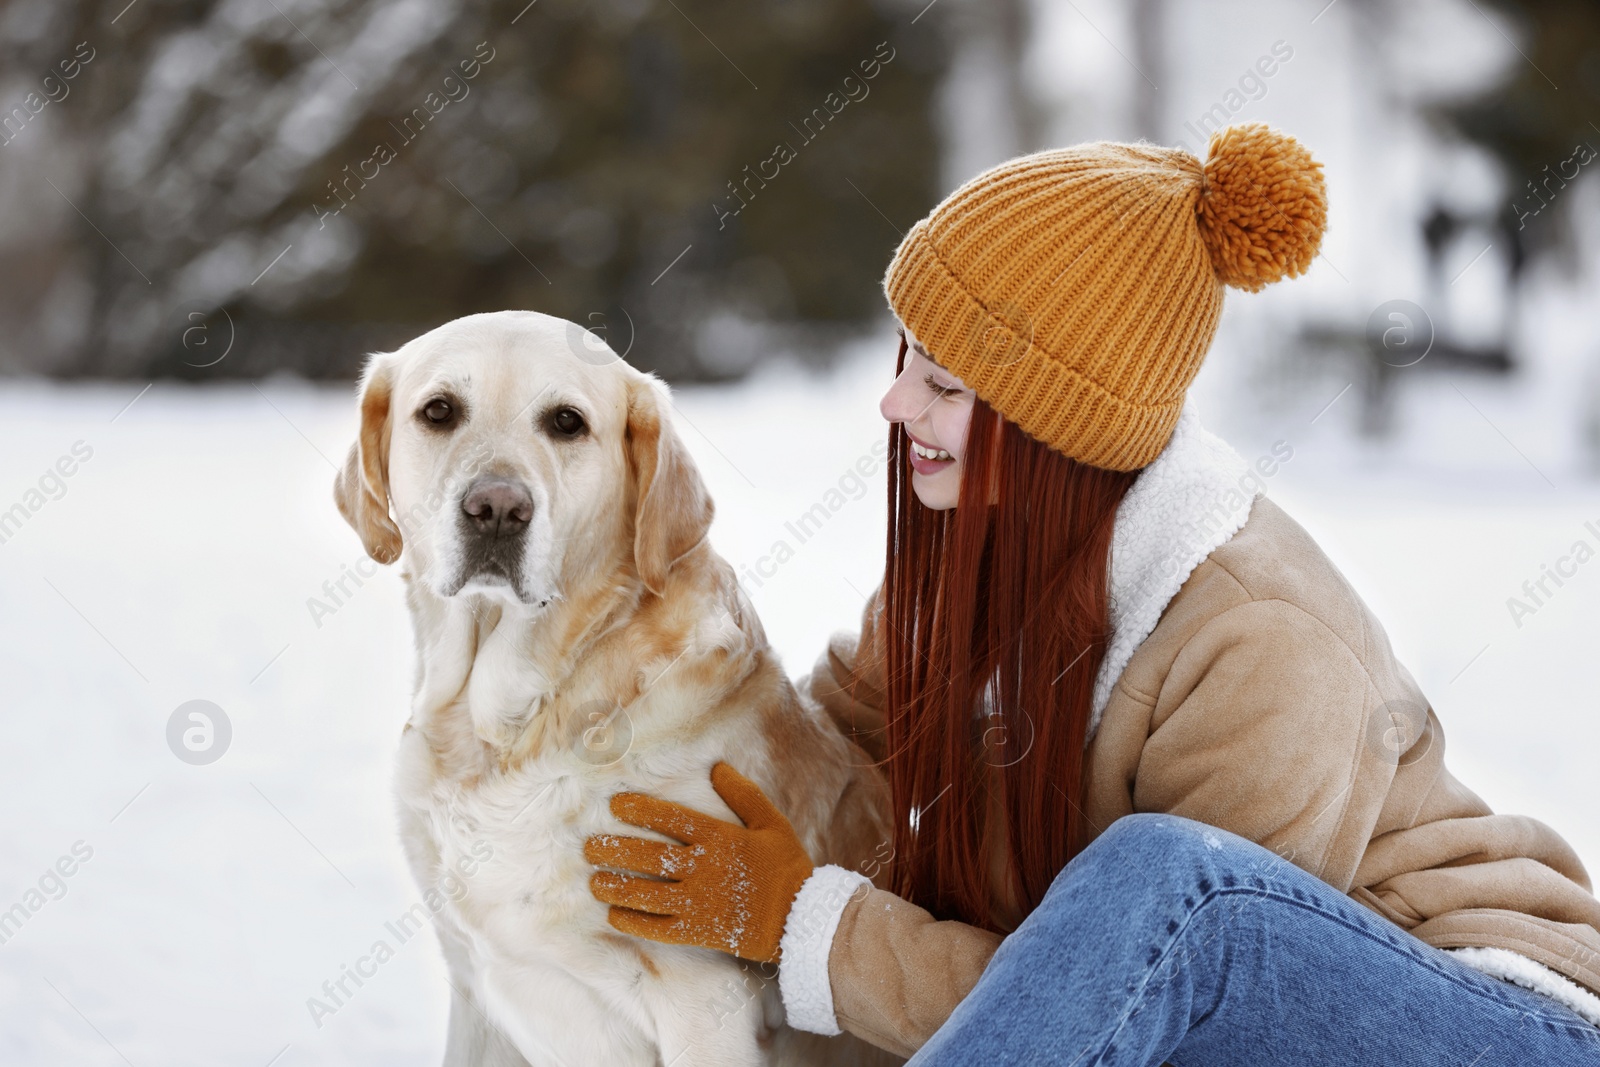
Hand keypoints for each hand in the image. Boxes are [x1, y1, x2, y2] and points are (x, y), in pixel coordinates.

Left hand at [584, 761, 814, 962]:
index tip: (615, 805)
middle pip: (648, 857)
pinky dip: (633, 922)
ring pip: (646, 894)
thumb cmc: (786, 867)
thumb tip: (716, 767)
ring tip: (594, 881)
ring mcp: (699, 902)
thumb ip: (744, 794)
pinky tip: (614, 915)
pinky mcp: (698, 931)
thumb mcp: (772, 823)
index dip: (640, 810)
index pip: (670, 819)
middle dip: (614, 850)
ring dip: (616, 887)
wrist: (799, 919)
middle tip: (589, 846)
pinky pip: (657, 927)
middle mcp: (704, 869)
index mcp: (720, 838)